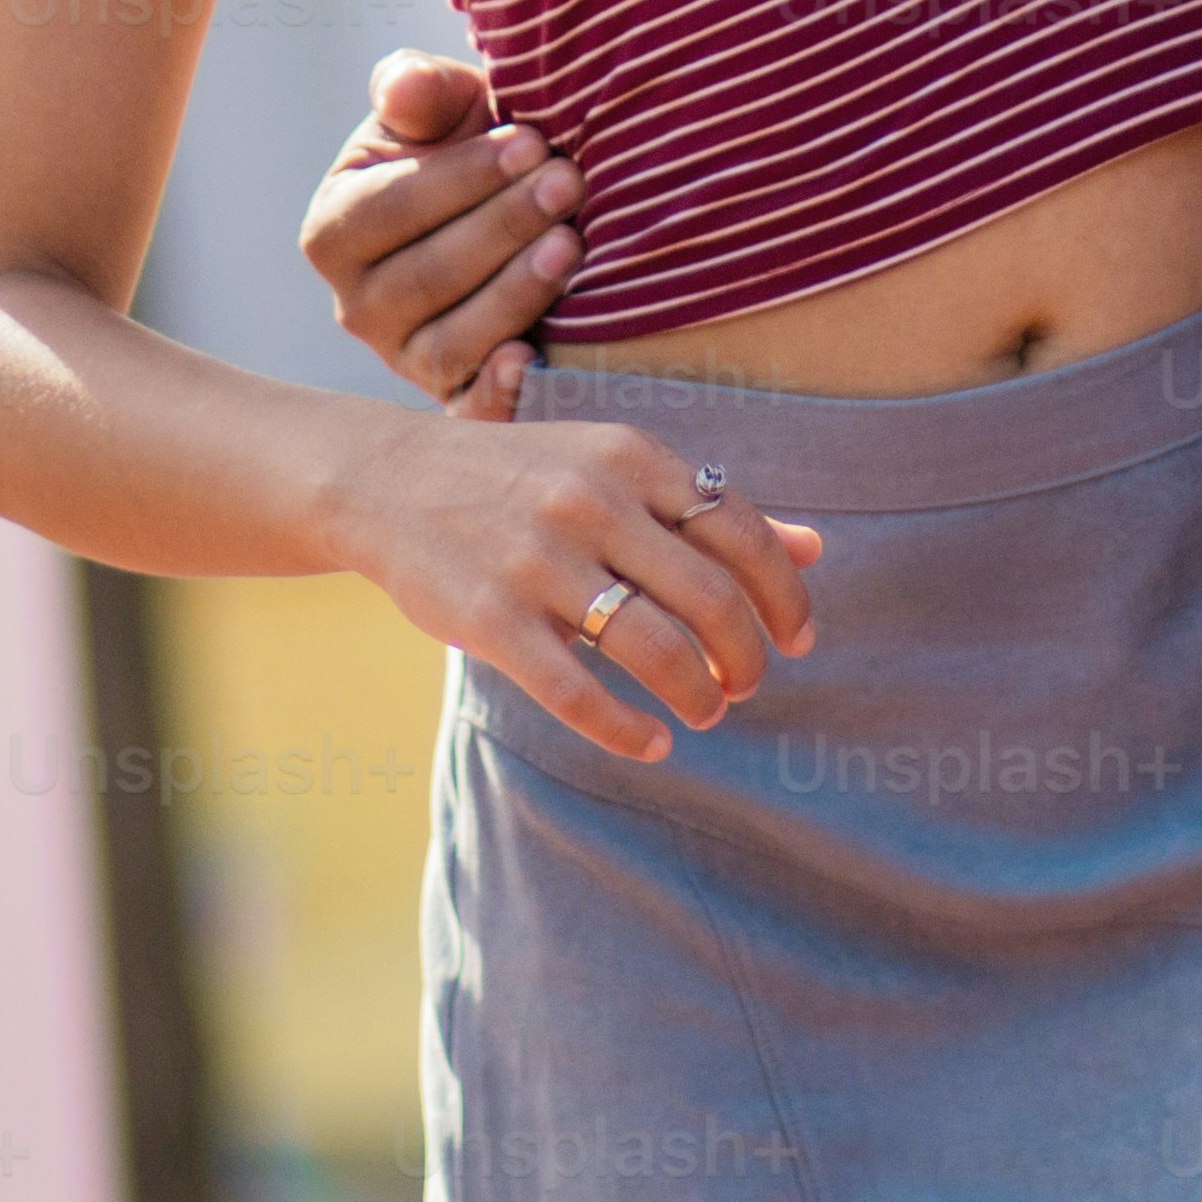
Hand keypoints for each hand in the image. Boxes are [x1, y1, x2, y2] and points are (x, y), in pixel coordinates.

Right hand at [304, 46, 573, 419]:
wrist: (521, 209)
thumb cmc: (474, 147)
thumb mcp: (442, 107)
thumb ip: (417, 89)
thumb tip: (404, 90)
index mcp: (337, 229)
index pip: (391, 206)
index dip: (463, 176)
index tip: (532, 142)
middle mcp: (358, 305)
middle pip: (425, 275)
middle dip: (502, 227)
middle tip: (569, 184)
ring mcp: (405, 359)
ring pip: (451, 340)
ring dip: (514, 293)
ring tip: (572, 246)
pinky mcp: (455, 398)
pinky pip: (470, 410)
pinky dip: (499, 392)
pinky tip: (533, 358)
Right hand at [314, 408, 824, 766]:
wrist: (386, 480)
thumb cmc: (520, 479)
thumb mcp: (615, 468)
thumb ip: (708, 509)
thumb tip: (815, 549)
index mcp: (631, 458)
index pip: (741, 533)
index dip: (783, 597)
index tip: (798, 641)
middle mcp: (591, 502)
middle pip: (710, 597)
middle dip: (745, 655)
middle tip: (746, 685)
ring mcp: (538, 561)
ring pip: (654, 648)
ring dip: (698, 694)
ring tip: (705, 713)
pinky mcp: (491, 619)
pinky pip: (577, 693)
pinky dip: (628, 731)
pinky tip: (652, 743)